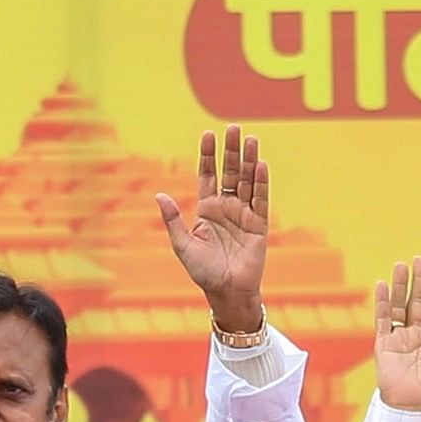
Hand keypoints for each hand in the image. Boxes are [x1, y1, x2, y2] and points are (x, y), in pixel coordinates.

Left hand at [154, 125, 270, 334]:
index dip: (208, 155)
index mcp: (207, 209)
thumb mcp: (183, 245)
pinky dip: (261, 182)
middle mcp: (227, 207)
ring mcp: (244, 214)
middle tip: (234, 128)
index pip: (208, 175)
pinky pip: (261, 199)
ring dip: (249, 160)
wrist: (226, 293)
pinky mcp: (259, 225)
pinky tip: (261, 164)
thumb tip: (158, 195)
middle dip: (231, 151)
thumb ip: (172, 220)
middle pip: (231, 172)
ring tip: (250, 139)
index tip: (209, 134)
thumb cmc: (203, 272)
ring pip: (248, 181)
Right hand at [370, 259, 420, 414]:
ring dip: (401, 286)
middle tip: (419, 260)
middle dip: (419, 281)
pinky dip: (382, 303)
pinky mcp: (384, 346)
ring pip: (400, 307)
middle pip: (417, 303)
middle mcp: (416, 338)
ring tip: (402, 265)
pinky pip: (383, 320)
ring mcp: (399, 341)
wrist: (415, 413)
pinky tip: (382, 285)